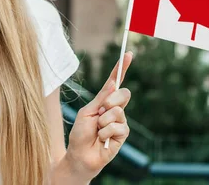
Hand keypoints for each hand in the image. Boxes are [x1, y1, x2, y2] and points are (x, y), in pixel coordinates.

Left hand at [64, 51, 132, 180]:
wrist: (80, 155)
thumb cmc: (80, 134)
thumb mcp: (87, 112)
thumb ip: (101, 99)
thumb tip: (114, 84)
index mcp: (104, 100)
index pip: (115, 82)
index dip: (122, 68)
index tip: (128, 54)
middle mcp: (115, 109)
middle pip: (123, 94)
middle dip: (111, 101)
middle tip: (100, 113)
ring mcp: (120, 121)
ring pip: (119, 111)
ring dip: (103, 121)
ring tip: (97, 131)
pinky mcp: (123, 135)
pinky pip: (118, 127)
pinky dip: (106, 132)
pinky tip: (102, 139)